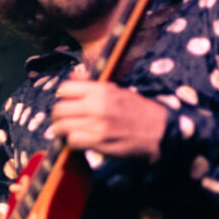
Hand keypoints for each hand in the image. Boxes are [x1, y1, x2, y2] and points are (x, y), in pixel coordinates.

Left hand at [50, 69, 166, 161]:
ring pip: (62, 127)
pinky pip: (73, 141)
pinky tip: (79, 141)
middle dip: (58, 116)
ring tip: (67, 132)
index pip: (65, 89)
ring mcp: (98, 125)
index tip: (67, 103)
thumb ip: (92, 84)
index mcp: (101, 90)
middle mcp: (97, 105)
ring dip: (62, 131)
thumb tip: (73, 76)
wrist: (160, 131)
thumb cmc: (138, 109)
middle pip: (59, 109)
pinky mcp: (100, 142)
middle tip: (63, 121)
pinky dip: (72, 143)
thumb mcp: (117, 90)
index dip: (63, 97)